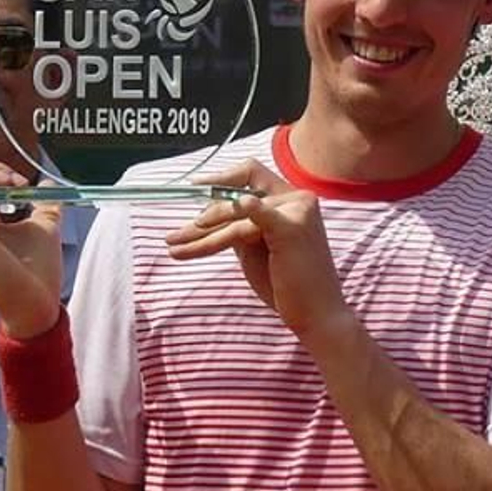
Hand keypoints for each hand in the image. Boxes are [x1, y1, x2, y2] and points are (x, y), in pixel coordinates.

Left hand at [164, 159, 351, 343]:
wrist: (316, 317)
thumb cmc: (288, 287)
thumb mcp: (256, 249)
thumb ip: (238, 226)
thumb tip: (207, 213)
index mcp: (293, 201)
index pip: (251, 174)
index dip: (222, 178)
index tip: (195, 187)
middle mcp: (298, 199)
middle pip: (237, 190)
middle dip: (203, 214)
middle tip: (175, 235)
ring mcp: (297, 210)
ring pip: (234, 213)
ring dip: (201, 233)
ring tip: (175, 247)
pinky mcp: (290, 227)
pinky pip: (248, 216)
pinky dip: (228, 214)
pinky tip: (204, 222)